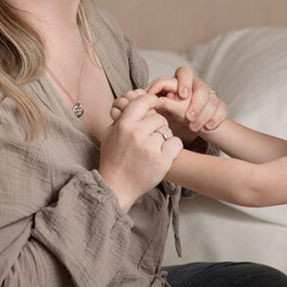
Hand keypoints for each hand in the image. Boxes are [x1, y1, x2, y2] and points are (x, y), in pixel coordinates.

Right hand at [100, 92, 182, 211]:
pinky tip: (164, 154)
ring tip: (153, 148)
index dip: (152, 100)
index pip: (143, 101)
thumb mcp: (111, 134)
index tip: (156, 104)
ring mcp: (150, 147)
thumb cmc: (113, 160)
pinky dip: (172, 148)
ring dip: (163, 137)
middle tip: (150, 137)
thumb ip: (123, 116)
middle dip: (157, 125)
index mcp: (124, 125)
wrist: (116, 186)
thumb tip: (136, 100)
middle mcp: (137, 134)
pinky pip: (176, 143)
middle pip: (158, 117)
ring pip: (167, 131)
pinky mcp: (162, 160)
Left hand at [145, 66, 226, 136]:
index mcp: (181, 81)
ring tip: (192, 127)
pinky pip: (222, 108)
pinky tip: (208, 128)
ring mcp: (209, 95)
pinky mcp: (219, 106)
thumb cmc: (171, 114)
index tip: (181, 96)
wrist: (189, 125)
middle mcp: (196, 85)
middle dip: (196, 100)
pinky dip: (216, 118)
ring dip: (203, 114)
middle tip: (188, 116)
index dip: (182, 83)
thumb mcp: (162, 108)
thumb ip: (157, 101)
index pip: (183, 73)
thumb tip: (148, 99)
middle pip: (201, 86)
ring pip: (212, 99)